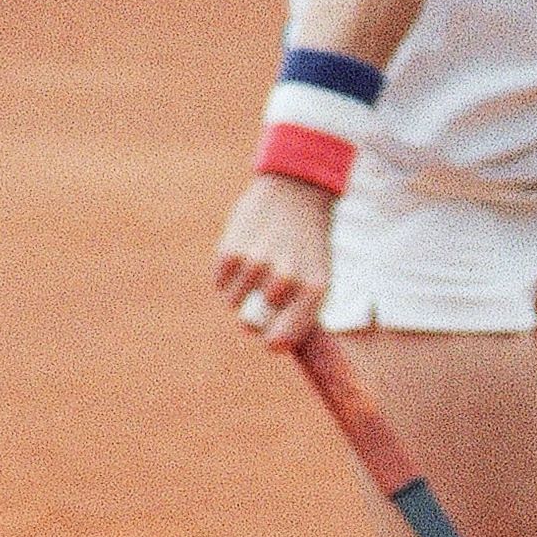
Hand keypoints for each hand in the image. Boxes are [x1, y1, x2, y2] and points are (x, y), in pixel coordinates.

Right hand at [213, 173, 334, 350]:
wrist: (296, 191)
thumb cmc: (307, 243)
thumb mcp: (317, 276)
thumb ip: (299, 312)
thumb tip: (273, 345)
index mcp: (314, 290)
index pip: (280, 341)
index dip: (271, 340)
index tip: (269, 334)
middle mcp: (286, 280)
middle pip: (251, 324)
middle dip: (252, 312)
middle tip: (261, 290)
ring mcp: (256, 265)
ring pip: (233, 303)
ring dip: (240, 289)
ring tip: (257, 262)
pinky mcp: (231, 252)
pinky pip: (219, 283)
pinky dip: (227, 273)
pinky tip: (244, 250)